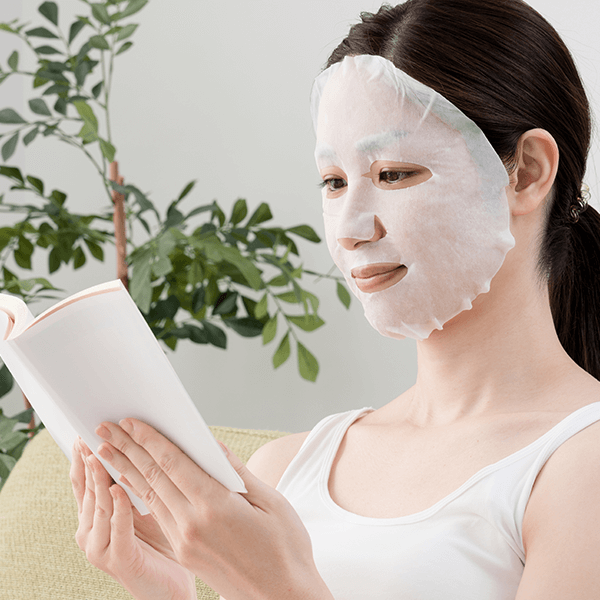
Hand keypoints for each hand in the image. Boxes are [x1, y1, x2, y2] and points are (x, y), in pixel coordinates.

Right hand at [70, 437, 195, 599]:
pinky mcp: (120, 559)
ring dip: (100, 478)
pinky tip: (118, 490)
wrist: (171, 585)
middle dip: (90, 459)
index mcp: (97, 516)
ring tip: (101, 454)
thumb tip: (140, 440)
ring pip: (99, 505)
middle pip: (88, 488)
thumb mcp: (147, 504)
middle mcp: (92, 531)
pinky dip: (118, 508)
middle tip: (90, 435)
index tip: (84, 432)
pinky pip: (118, 529)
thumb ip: (138, 480)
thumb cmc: (162, 540)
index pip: (84, 481)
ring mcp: (102, 547)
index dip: (82, 457)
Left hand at [94, 419, 333, 599]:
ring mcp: (185, 541)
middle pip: (153, 478)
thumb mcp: (272, 502)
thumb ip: (237, 472)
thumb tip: (213, 447)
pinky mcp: (184, 552)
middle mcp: (192, 524)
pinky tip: (130, 480)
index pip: (173, 464)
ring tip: (106, 449)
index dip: (149, 439)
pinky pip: (156, 515)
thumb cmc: (285, 549)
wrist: (281, 598)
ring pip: (149, 496)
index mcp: (216, 507)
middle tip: (103, 428)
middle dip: (126, 449)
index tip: (130, 421)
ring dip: (125, 469)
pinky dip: (140, 493)